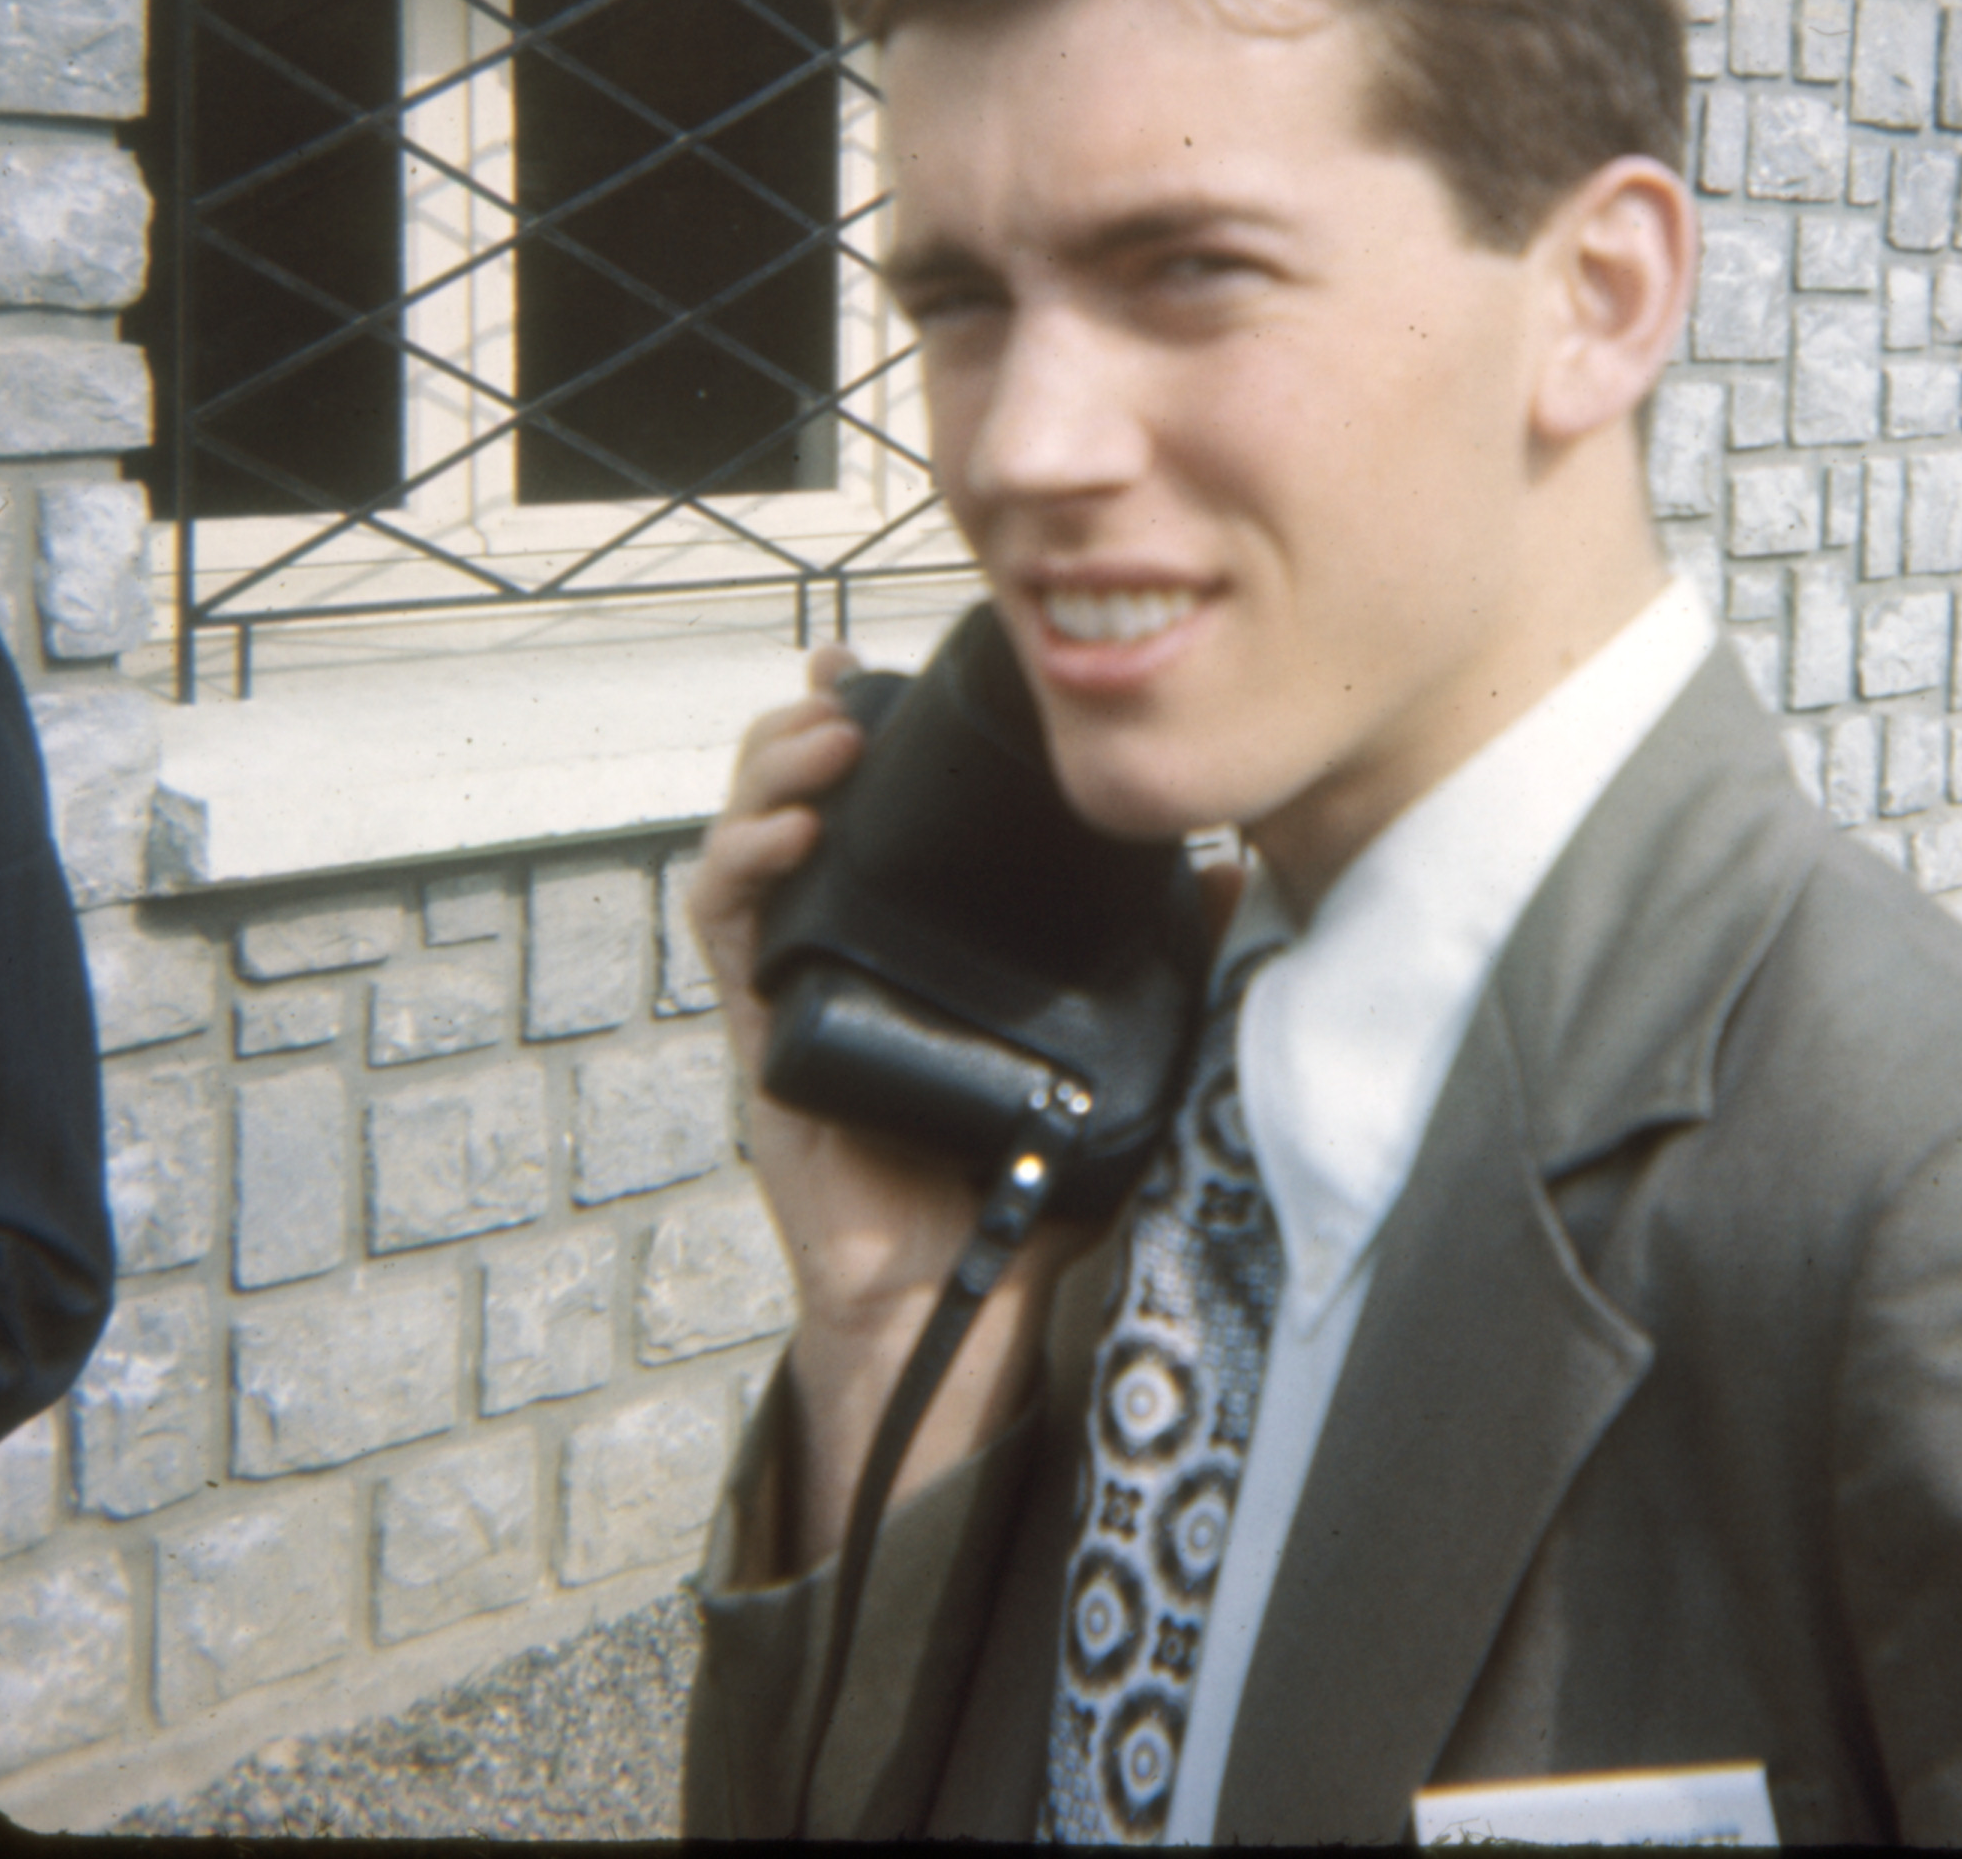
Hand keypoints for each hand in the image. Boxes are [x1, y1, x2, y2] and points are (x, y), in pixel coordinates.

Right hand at [690, 649, 1080, 1569]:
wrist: (967, 1298)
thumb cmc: (1031, 1174)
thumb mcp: (1117, 1044)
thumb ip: (1170, 961)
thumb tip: (1233, 875)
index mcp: (924, 929)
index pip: (886, 805)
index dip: (877, 725)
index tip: (889, 664)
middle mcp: (854, 941)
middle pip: (804, 801)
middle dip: (810, 725)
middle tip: (845, 681)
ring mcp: (802, 982)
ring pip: (752, 844)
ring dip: (770, 774)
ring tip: (823, 734)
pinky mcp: (769, 1033)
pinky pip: (728, 933)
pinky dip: (741, 868)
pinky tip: (788, 832)